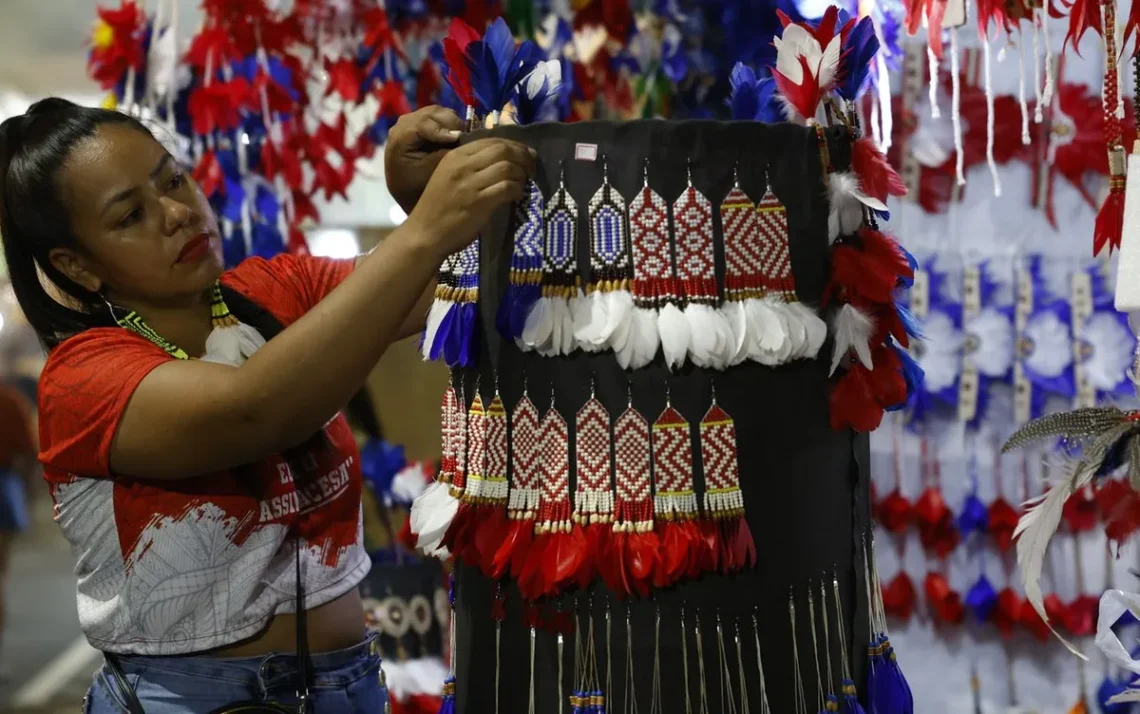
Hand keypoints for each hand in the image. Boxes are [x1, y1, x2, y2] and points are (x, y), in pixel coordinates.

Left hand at [384, 106, 464, 212]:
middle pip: (431, 114)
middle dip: (451, 124)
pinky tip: (459, 135)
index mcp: (399, 138)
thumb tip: (462, 138)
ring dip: (452, 122)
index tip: (457, 139)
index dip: (442, 129)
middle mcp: (402, 124)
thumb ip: (445, 154)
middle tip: (466, 137)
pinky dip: (450, 123)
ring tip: (464, 136)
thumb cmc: (419, 187)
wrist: (408, 191)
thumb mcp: (432, 173)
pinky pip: (439, 116)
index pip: (422, 124)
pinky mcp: (420, 121)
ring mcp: (411, 121)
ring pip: (437, 112)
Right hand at [404, 138, 535, 258]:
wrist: (425, 234)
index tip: (525, 154)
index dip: (514, 145)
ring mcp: (470, 184)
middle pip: (502, 150)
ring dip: (521, 174)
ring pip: (507, 167)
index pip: (491, 140)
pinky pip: (507, 188)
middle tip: (531, 166)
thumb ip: (470, 165)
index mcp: (455, 156)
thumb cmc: (438, 207)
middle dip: (522, 156)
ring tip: (524, 182)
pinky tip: (517, 195)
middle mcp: (462, 165)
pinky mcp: (478, 203)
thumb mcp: (448, 177)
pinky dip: (517, 190)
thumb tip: (503, 159)